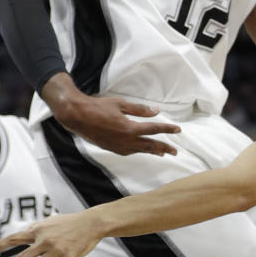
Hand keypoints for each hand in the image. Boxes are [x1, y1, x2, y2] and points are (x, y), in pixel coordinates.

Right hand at [61, 93, 180, 155]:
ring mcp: (119, 147)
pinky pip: (130, 151)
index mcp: (130, 128)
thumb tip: (156, 111)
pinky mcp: (113, 149)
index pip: (153, 129)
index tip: (178, 130)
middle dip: (164, 148)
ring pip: (141, 150)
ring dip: (153, 151)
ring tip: (162, 153)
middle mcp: (126, 141)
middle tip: (175, 151)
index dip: (167, 129)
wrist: (77, 117)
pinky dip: (140, 151)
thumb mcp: (120, 104)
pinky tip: (143, 150)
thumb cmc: (98, 107)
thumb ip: (139, 110)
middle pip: (150, 145)